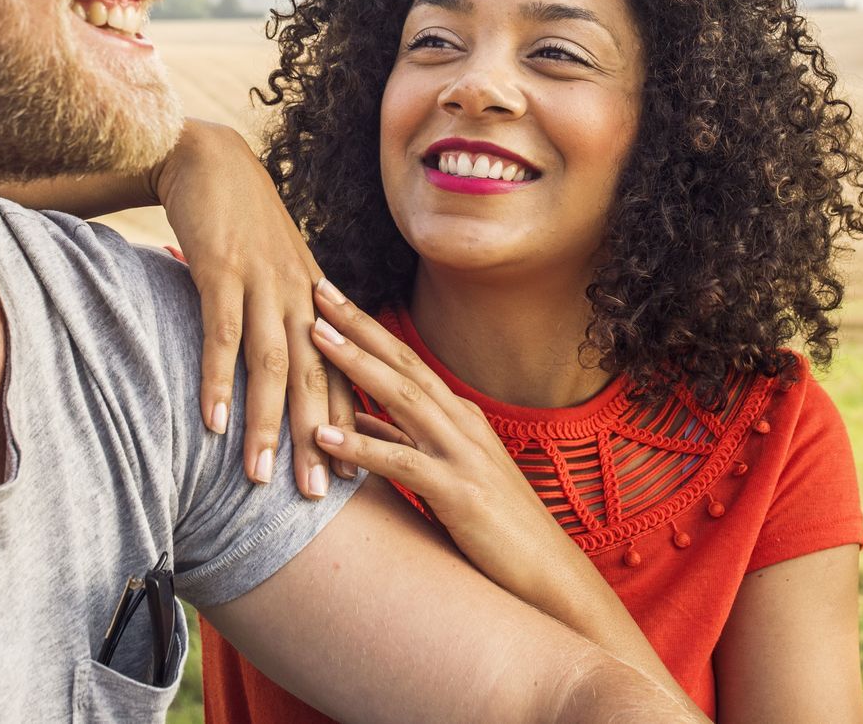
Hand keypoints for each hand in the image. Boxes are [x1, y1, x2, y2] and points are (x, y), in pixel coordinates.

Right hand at [154, 120, 357, 497]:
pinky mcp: (222, 269)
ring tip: (259, 476)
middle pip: (314, 377)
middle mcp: (298, 294)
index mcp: (314, 298)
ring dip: (267, 424)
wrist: (209, 157)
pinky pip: (221, 334)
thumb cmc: (240, 218)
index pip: (339, 370)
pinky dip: (218, 380)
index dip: (347, 423)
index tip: (354, 476)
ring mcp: (262, 282)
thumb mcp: (274, 266)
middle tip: (318, 496)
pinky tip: (215, 421)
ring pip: (271, 365)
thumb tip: (289, 363)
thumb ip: (284, 311)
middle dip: (315, 440)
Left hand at [304, 280, 589, 606]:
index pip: (405, 359)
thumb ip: (400, 441)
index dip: (367, 327)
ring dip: (355, 365)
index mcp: (457, 416)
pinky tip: (325, 435)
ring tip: (315, 337)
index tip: (328, 296)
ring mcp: (463, 455)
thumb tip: (353, 414)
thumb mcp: (444, 473)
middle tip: (317, 289)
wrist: (547, 573)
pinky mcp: (460, 494)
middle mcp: (461, 424)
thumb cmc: (493, 527)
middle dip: (358, 325)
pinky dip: (363, 445)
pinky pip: (403, 463)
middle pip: (402, 363)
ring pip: (402, 398)